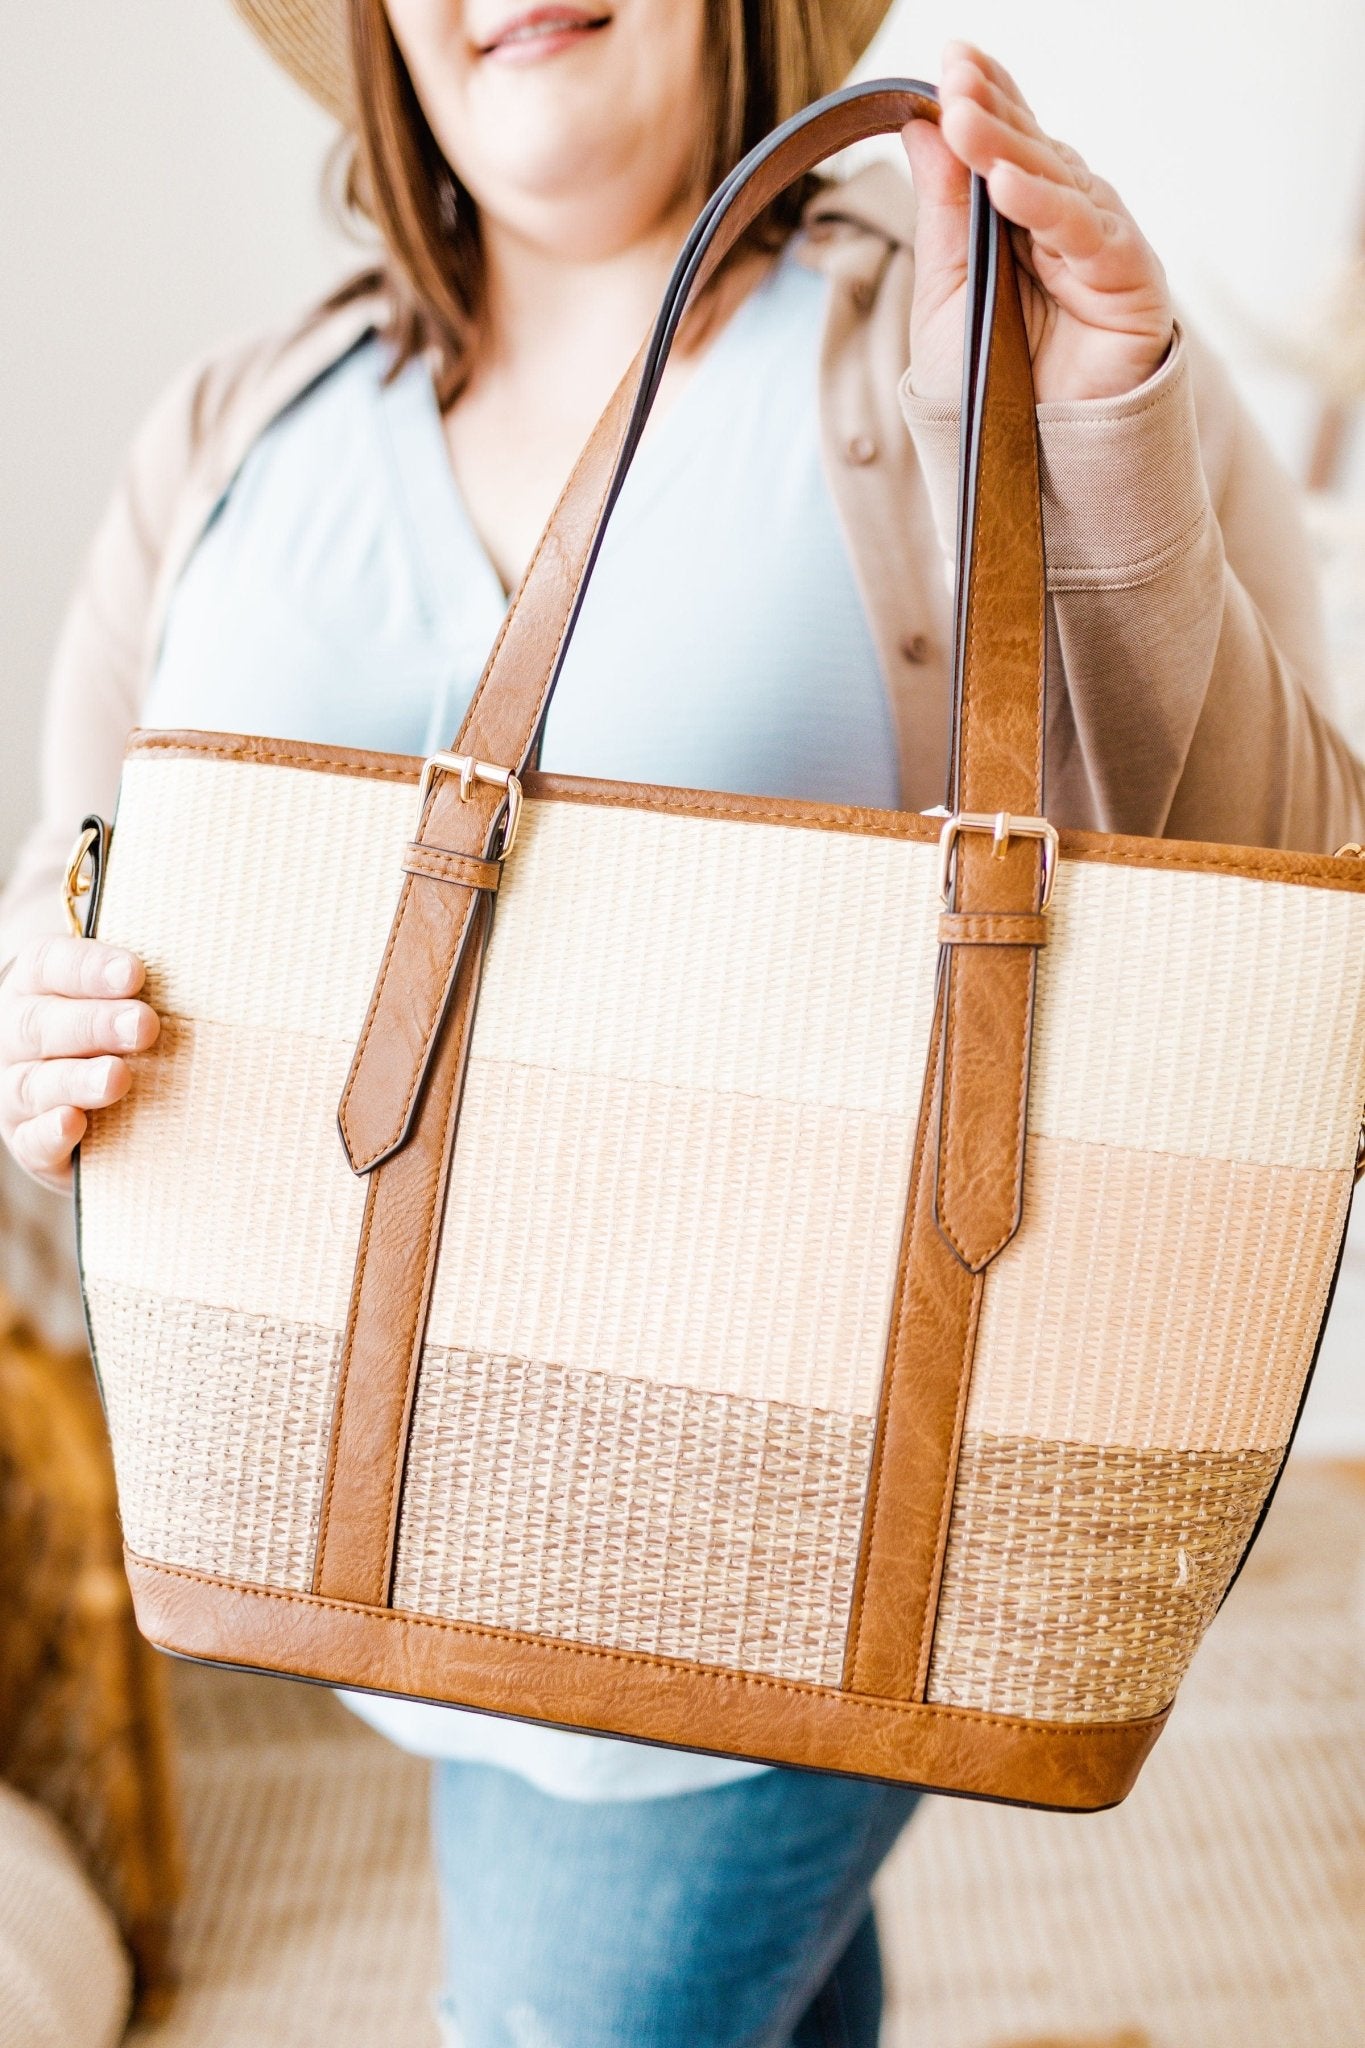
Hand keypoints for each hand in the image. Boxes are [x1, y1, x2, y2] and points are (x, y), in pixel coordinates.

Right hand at [0, 935, 158, 1191]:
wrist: (91, 1111)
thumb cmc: (114, 1036)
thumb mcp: (122, 1000)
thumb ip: (141, 986)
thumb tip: (204, 970)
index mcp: (35, 986)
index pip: (50, 965)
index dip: (90, 969)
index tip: (135, 974)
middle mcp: (16, 1037)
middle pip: (41, 1024)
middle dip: (94, 1024)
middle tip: (144, 1026)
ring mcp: (15, 1091)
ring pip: (34, 1083)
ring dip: (77, 1080)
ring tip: (118, 1077)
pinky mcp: (26, 1140)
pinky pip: (31, 1139)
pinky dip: (50, 1132)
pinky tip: (73, 1123)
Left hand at [904, 43, 1173, 405]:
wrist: (1027, 467)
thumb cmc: (988, 387)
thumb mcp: (947, 289)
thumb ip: (942, 209)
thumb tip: (922, 125)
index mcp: (1022, 221)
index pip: (1005, 144)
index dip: (985, 99)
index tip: (951, 60)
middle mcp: (1067, 224)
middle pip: (1031, 152)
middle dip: (993, 110)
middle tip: (956, 74)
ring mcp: (1101, 249)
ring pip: (1057, 183)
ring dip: (1010, 148)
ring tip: (966, 117)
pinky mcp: (1131, 282)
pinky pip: (1088, 235)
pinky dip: (1048, 209)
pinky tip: (1007, 182)